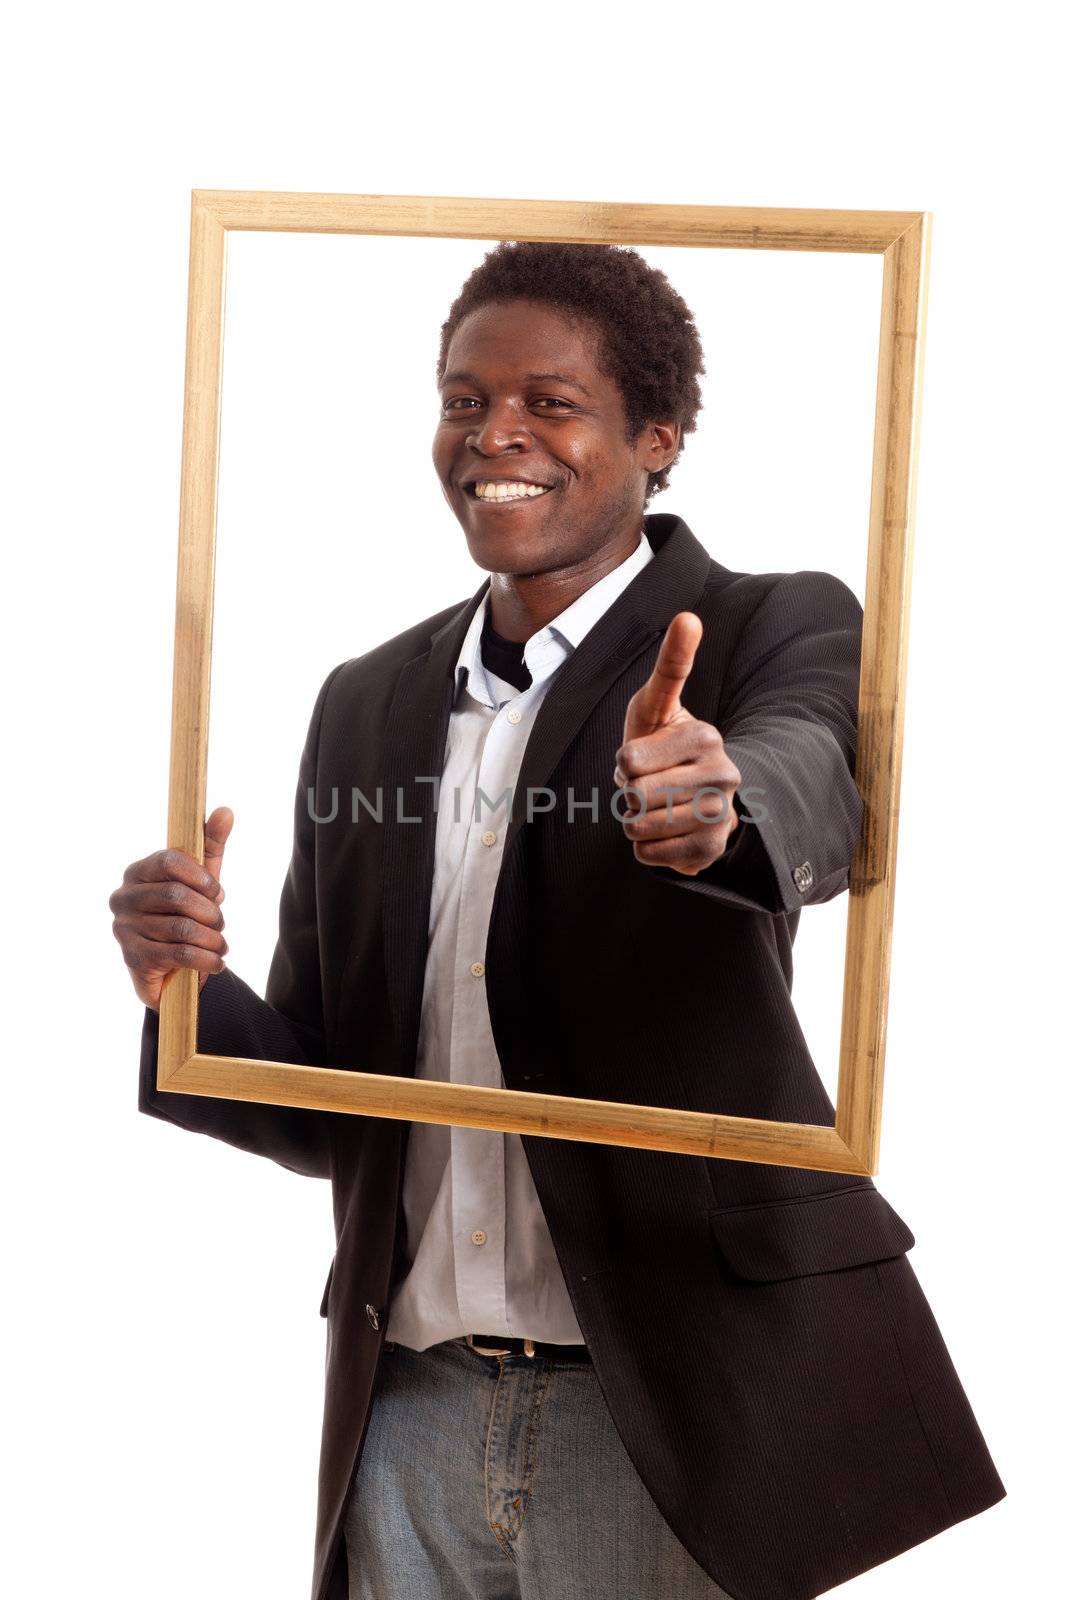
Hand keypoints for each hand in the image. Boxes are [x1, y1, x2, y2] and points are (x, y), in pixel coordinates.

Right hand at [109, 806, 232, 1010]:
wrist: (174, 969)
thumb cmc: (187, 915)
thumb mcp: (202, 879)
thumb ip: (211, 844)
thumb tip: (225, 811)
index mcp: (137, 872)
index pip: (169, 861)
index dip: (201, 877)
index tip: (218, 893)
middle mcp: (123, 898)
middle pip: (177, 895)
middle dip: (210, 912)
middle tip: (220, 923)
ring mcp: (124, 929)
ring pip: (182, 927)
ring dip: (212, 938)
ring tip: (220, 944)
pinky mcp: (133, 958)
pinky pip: (180, 954)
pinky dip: (207, 959)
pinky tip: (216, 961)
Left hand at [614, 613, 740, 876]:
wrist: (689, 796)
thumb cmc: (661, 742)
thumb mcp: (656, 703)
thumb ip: (671, 664)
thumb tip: (689, 616)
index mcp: (706, 737)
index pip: (630, 759)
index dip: (624, 761)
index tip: (642, 756)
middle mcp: (724, 776)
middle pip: (635, 796)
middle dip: (627, 793)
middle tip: (647, 785)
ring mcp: (722, 815)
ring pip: (640, 827)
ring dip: (632, 820)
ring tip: (653, 807)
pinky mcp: (712, 850)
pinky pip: (648, 854)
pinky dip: (642, 847)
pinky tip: (661, 832)